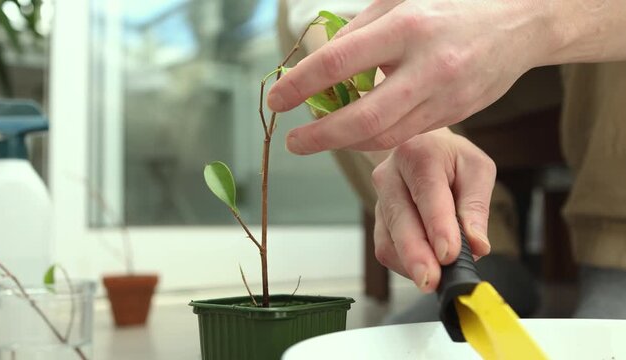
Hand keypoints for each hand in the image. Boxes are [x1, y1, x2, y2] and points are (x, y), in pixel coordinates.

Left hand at [269, 0, 553, 153]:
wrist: (520, 22)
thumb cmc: (452, 5)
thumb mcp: (400, 0)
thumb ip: (358, 32)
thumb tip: (319, 66)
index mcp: (407, 27)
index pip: (338, 63)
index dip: (300, 85)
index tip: (277, 100)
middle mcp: (427, 66)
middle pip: (362, 118)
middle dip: (320, 136)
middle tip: (292, 141)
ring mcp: (445, 96)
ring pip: (383, 135)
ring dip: (344, 142)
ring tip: (319, 136)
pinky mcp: (455, 115)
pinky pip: (404, 135)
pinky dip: (373, 138)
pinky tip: (354, 133)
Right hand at [371, 128, 493, 291]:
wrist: (423, 149)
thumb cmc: (452, 160)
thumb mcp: (477, 170)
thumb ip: (476, 206)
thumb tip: (477, 245)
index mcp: (419, 154)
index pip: (427, 193)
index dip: (437, 226)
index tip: (448, 253)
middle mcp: (390, 175)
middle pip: (399, 219)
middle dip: (415, 253)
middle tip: (431, 280)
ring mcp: (379, 199)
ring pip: (388, 238)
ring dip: (410, 263)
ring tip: (435, 279)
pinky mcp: (377, 221)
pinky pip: (385, 249)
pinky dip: (406, 264)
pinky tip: (425, 267)